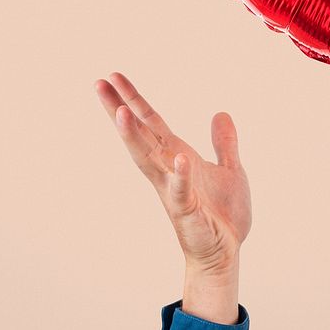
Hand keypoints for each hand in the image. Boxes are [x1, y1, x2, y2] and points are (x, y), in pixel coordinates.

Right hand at [95, 72, 250, 322]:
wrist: (226, 252)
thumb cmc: (223, 215)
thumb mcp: (230, 169)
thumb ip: (224, 143)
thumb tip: (221, 113)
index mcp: (177, 157)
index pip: (151, 123)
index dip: (134, 100)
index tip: (113, 77)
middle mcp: (168, 171)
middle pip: (140, 135)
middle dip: (119, 110)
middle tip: (99, 84)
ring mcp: (174, 192)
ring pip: (149, 161)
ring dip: (134, 137)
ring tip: (121, 112)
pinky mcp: (188, 213)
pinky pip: (182, 192)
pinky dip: (181, 175)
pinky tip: (180, 157)